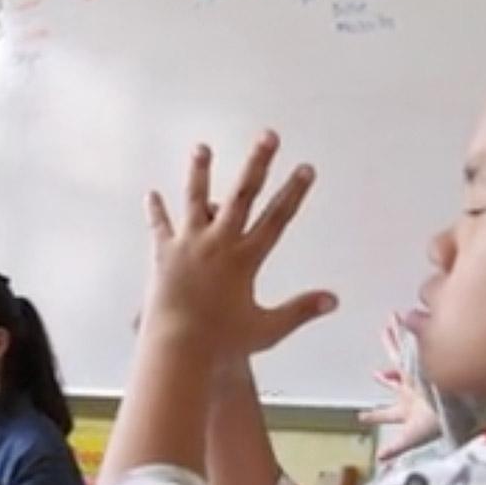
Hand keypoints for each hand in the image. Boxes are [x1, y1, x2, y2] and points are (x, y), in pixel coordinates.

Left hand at [140, 131, 336, 359]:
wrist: (176, 348)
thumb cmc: (222, 343)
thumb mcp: (267, 329)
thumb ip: (300, 311)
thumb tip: (333, 300)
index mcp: (245, 260)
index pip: (277, 219)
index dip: (294, 192)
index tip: (306, 168)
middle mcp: (218, 244)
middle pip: (241, 195)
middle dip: (257, 163)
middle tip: (268, 135)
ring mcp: (189, 245)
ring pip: (195, 199)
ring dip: (200, 171)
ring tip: (202, 148)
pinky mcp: (163, 254)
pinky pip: (160, 226)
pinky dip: (156, 211)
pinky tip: (152, 194)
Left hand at [359, 313, 440, 460]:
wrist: (462, 402)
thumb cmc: (441, 421)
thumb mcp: (414, 437)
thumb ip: (398, 447)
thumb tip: (380, 458)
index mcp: (407, 409)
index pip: (387, 414)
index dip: (374, 417)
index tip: (360, 417)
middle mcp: (413, 390)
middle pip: (393, 379)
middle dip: (384, 375)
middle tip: (375, 372)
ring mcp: (419, 372)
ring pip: (401, 355)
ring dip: (393, 341)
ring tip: (388, 323)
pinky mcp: (424, 357)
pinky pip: (411, 341)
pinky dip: (406, 331)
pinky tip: (400, 317)